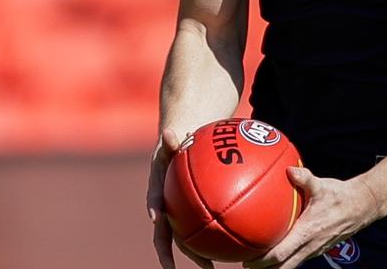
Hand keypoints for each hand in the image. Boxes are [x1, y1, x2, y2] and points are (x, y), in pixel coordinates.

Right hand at [146, 128, 213, 268]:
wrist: (180, 151)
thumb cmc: (177, 147)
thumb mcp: (173, 143)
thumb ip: (171, 142)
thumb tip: (168, 132)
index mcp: (158, 192)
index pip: (154, 204)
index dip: (154, 213)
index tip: (156, 220)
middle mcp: (165, 210)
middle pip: (165, 235)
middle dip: (168, 254)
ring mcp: (178, 216)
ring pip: (185, 239)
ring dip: (196, 255)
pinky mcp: (191, 218)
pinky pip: (202, 231)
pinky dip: (214, 241)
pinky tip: (232, 250)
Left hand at [242, 167, 381, 268]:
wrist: (362, 206)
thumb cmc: (340, 195)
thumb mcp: (322, 185)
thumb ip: (304, 178)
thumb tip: (289, 169)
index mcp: (307, 232)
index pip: (281, 254)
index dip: (262, 260)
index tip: (247, 259)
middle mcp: (310, 246)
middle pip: (283, 268)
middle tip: (245, 264)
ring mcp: (314, 250)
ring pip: (291, 265)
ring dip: (274, 267)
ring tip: (256, 261)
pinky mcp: (318, 249)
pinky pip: (298, 258)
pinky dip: (285, 259)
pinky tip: (277, 249)